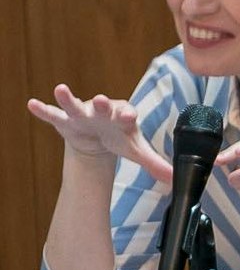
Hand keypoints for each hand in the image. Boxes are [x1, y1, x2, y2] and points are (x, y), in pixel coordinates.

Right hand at [27, 86, 172, 180]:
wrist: (98, 135)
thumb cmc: (119, 137)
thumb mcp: (136, 150)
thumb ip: (155, 163)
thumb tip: (176, 180)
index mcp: (122, 117)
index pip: (127, 114)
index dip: (128, 115)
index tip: (129, 116)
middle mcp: (103, 112)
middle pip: (103, 106)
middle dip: (101, 103)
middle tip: (99, 99)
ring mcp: (82, 114)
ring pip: (75, 105)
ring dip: (68, 98)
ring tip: (60, 89)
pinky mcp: (65, 119)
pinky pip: (52, 114)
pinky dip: (43, 110)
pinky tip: (33, 104)